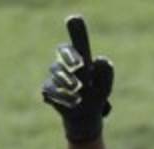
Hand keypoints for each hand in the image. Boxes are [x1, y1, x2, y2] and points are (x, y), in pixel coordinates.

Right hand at [41, 15, 113, 142]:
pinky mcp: (47, 90)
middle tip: (80, 66)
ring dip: (69, 82)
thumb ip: (106, 73)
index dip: (76, 32)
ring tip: (80, 96)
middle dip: (70, 56)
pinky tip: (72, 103)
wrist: (84, 117)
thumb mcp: (104, 86)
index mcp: (81, 58)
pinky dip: (62, 97)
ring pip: (57, 71)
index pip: (77, 41)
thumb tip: (102, 60)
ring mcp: (55, 76)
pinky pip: (50, 89)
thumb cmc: (96, 96)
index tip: (77, 27)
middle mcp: (65, 63)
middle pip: (63, 50)